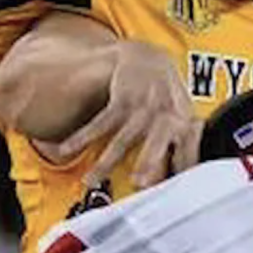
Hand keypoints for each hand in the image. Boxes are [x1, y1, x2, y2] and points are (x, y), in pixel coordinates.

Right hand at [54, 41, 201, 188]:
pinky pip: (101, 122)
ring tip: (90, 181)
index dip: (181, 169)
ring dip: (106, 161)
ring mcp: (143, 105)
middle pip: (157, 140)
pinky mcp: (122, 98)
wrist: (149, 59)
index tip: (172, 192)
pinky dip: (82, 137)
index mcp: (185, 124)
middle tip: (138, 183)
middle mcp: (166, 113)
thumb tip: (180, 182)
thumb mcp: (183, 118)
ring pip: (123, 138)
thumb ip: (182, 148)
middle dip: (148, 161)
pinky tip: (66, 150)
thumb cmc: (167, 96)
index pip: (186, 151)